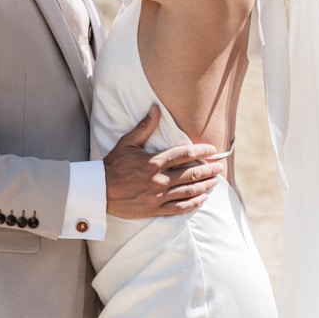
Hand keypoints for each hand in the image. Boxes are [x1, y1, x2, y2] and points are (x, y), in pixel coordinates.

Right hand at [104, 106, 224, 218]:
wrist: (98, 192)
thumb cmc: (112, 166)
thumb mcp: (127, 143)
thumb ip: (144, 127)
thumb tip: (156, 108)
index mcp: (154, 162)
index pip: (185, 154)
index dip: (202, 152)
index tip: (212, 150)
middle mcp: (159, 179)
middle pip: (192, 174)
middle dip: (209, 170)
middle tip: (220, 167)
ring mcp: (158, 196)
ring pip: (188, 191)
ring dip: (205, 186)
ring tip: (215, 182)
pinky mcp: (154, 209)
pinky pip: (179, 208)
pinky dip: (193, 203)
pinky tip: (202, 199)